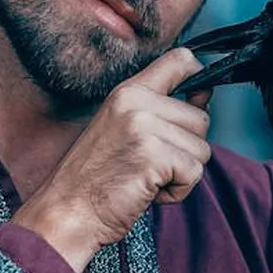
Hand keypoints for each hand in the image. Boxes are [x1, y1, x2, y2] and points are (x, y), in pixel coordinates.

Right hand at [12, 48, 213, 272]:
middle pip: (201, 119)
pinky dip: (178, 191)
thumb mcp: (125, 131)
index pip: (181, 60)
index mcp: (128, 92)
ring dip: (182, 173)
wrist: (67, 212)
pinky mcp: (154, 155)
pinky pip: (194, 173)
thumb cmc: (96, 179)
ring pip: (202, 149)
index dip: (201, 77)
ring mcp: (144, 126)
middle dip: (186, 150)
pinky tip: (148, 192)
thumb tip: (205, 96)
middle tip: (150, 165)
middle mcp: (136, 102)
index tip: (198, 97)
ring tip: (147, 179)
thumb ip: (162, 110)